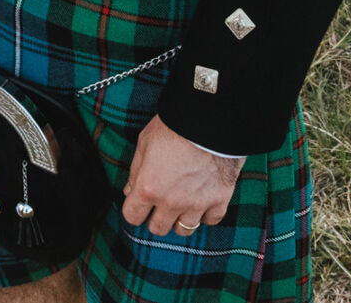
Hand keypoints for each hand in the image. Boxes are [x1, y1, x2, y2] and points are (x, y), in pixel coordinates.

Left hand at [121, 113, 241, 236]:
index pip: (132, 216)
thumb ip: (136, 171)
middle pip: (157, 229)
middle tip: (160, 203)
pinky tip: (201, 199)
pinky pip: (210, 221)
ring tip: (181, 201)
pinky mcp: (219, 201)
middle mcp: (172, 202)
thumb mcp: (145, 143)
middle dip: (156, 217)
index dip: (134, 210)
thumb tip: (131, 191)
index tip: (139, 204)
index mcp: (149, 188)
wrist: (210, 120)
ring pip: (184, 230)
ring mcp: (197, 204)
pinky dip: (206, 214)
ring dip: (180, 218)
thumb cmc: (174, 127)